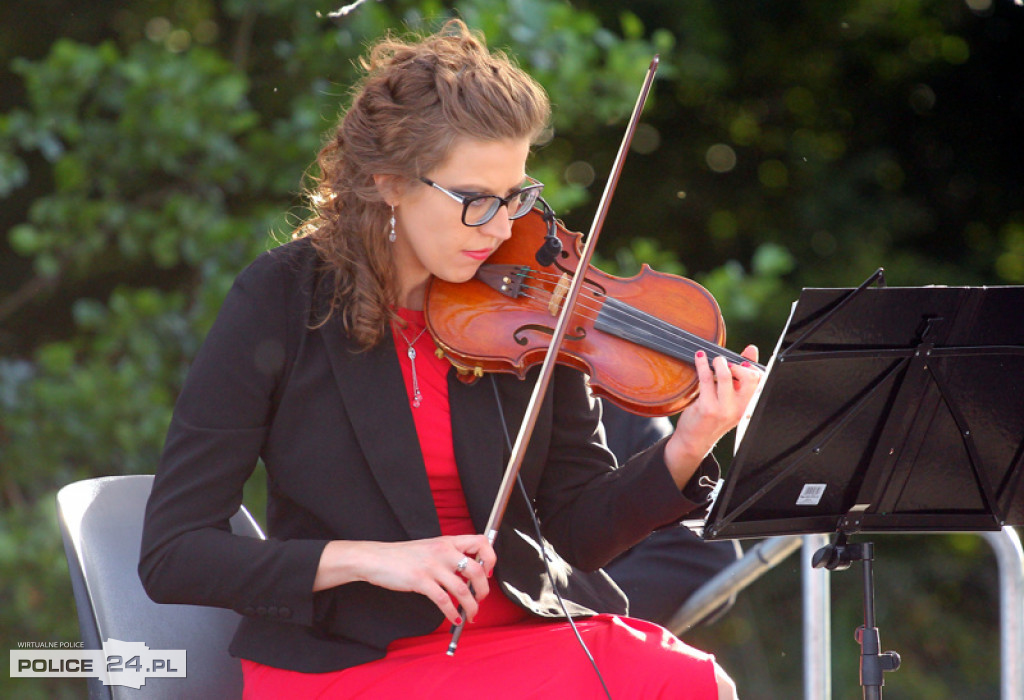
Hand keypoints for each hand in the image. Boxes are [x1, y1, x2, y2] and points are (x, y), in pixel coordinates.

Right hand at [314, 535, 495, 625]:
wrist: (377, 558)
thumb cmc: (403, 556)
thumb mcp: (431, 548)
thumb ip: (449, 556)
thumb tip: (469, 573)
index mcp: (448, 541)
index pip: (481, 542)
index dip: (490, 558)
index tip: (488, 573)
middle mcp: (443, 551)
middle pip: (476, 569)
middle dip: (483, 589)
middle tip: (481, 599)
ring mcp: (432, 566)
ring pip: (462, 588)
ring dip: (471, 606)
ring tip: (471, 614)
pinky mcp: (420, 580)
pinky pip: (443, 600)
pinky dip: (452, 613)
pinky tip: (454, 619)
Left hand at [663, 345, 761, 488]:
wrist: (695, 442)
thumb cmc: (712, 417)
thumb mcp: (731, 399)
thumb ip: (740, 376)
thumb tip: (751, 349)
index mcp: (747, 406)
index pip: (760, 381)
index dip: (752, 367)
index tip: (741, 362)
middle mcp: (739, 409)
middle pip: (749, 378)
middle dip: (737, 365)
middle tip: (725, 363)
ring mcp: (723, 409)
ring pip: (726, 376)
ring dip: (719, 362)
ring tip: (713, 359)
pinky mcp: (707, 408)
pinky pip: (706, 378)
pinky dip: (702, 364)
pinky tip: (699, 358)